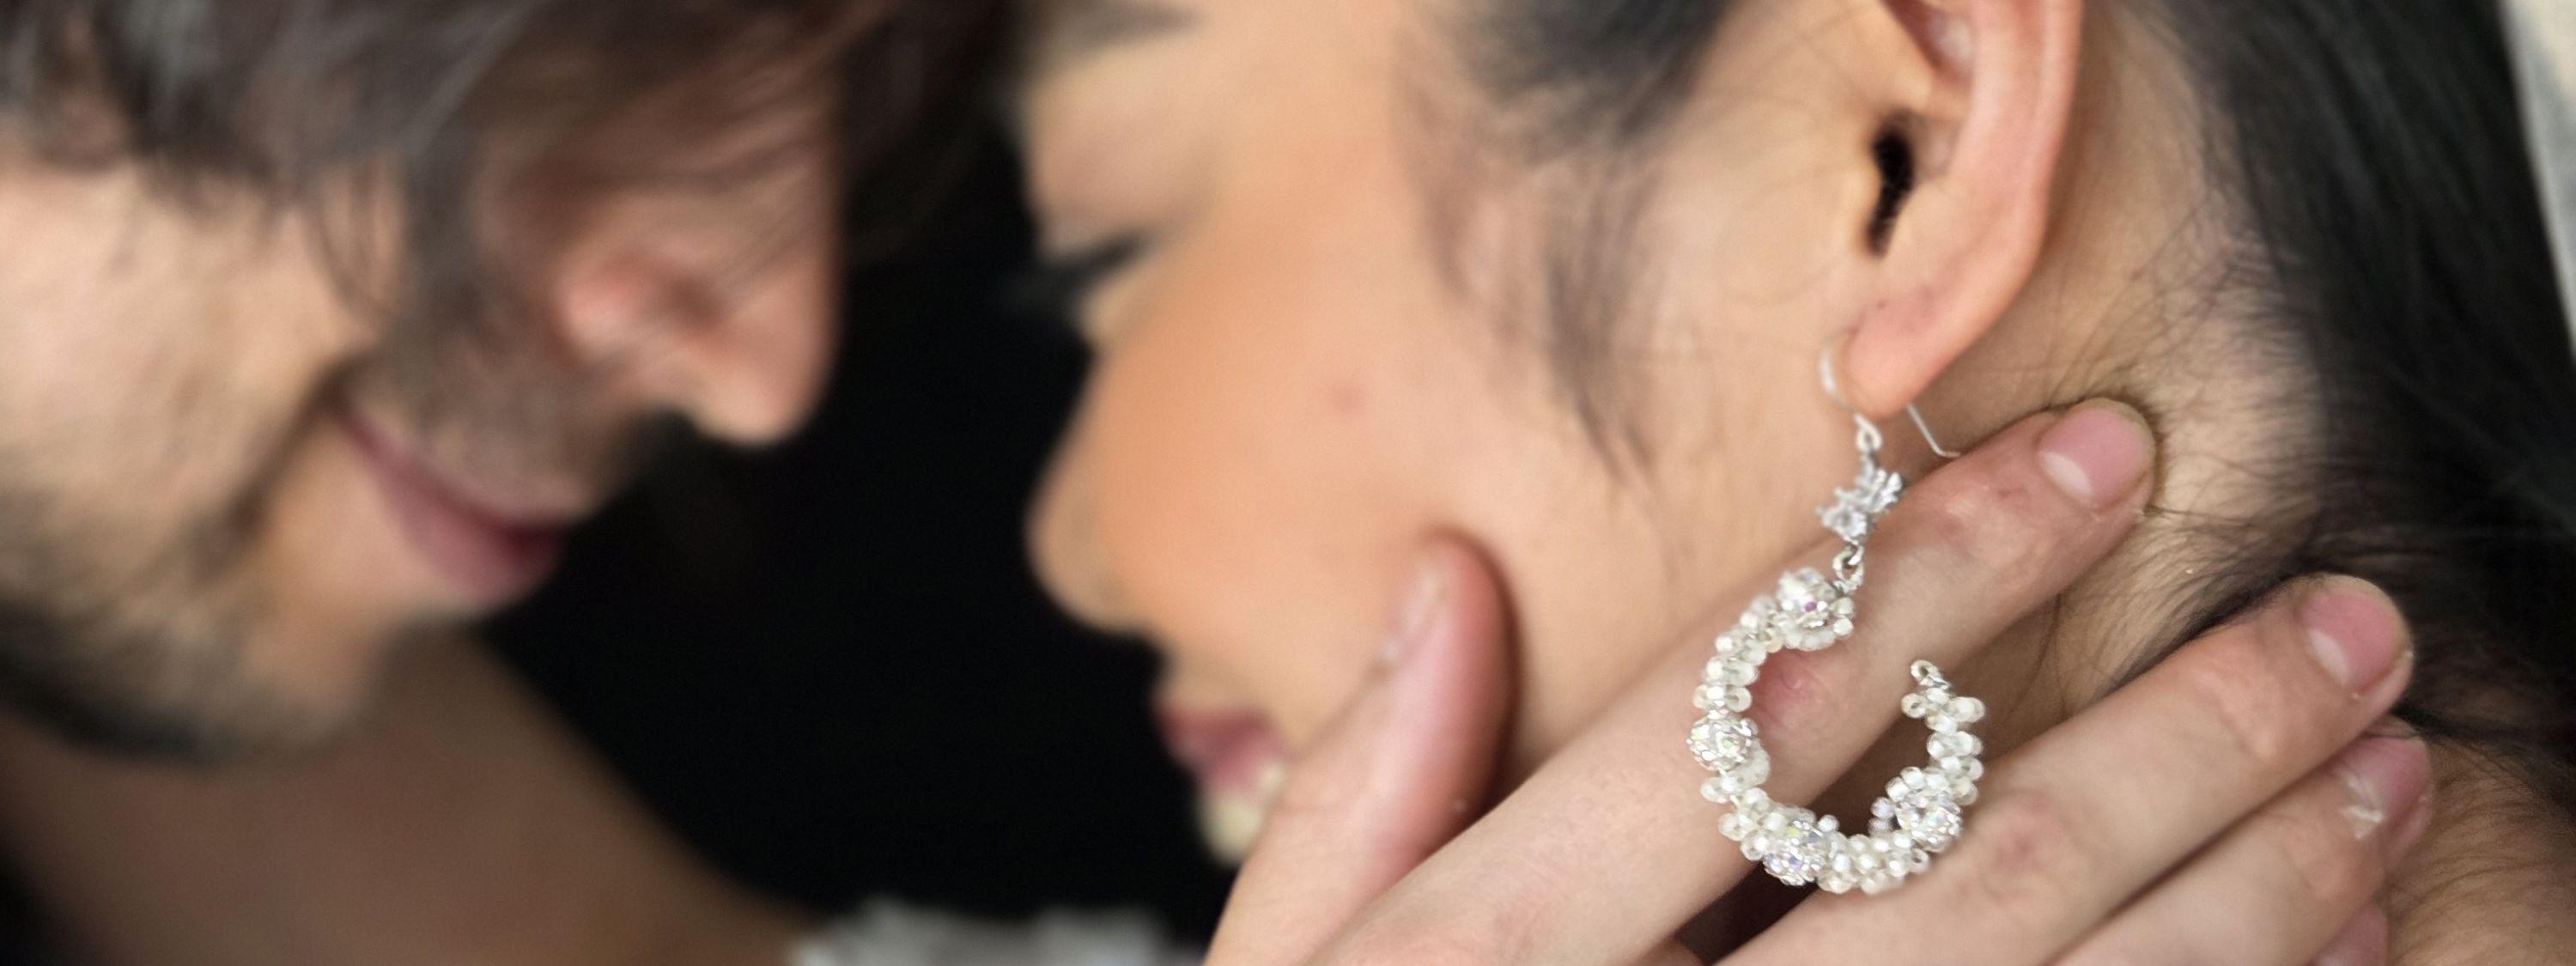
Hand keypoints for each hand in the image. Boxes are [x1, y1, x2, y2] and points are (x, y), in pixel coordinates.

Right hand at [1209, 402, 2426, 964]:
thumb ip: (1355, 798)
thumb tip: (1446, 583)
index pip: (1737, 718)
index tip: (2092, 457)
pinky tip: (2317, 957)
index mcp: (1483, 965)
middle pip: (1959, 871)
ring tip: (2382, 776)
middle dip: (2178, 733)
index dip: (1929, 570)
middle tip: (2342, 622)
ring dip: (2249, 891)